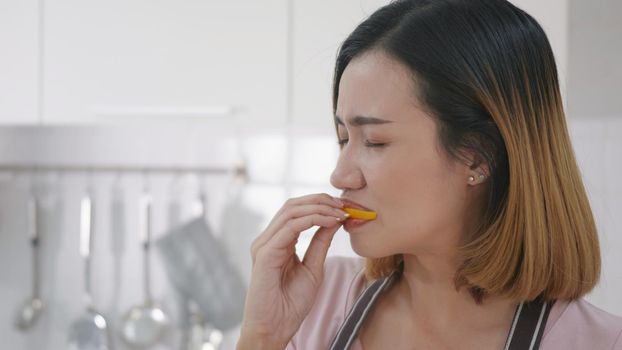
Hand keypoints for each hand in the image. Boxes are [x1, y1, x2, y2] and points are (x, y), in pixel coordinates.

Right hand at [239, 193, 347, 346]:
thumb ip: (320, 244)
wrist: (275, 328)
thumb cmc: (291, 304)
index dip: (320, 204)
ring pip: (291, 211)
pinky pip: (289, 227)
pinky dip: (312, 219)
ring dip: (319, 207)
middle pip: (292, 205)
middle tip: (344, 204)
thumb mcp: (313, 268)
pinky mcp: (264, 254)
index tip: (344, 206)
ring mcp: (264, 245)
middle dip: (320, 200)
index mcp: (278, 242)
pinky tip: (329, 221)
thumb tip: (335, 220)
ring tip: (339, 212)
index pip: (297, 211)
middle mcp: (268, 239)